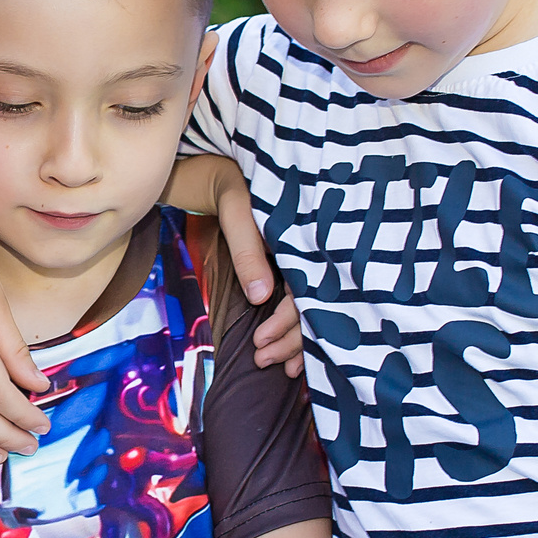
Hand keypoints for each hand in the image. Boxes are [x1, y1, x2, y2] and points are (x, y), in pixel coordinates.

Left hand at [167, 156, 301, 375]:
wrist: (222, 174)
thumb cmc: (231, 190)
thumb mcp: (237, 216)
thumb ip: (248, 254)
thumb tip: (260, 296)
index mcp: (306, 241)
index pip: (309, 293)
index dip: (288, 322)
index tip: (261, 342)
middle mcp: (311, 255)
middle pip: (315, 309)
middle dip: (292, 341)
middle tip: (264, 360)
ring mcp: (304, 263)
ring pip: (312, 311)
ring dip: (295, 342)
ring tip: (272, 363)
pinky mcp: (293, 268)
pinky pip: (302, 304)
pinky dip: (296, 330)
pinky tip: (290, 354)